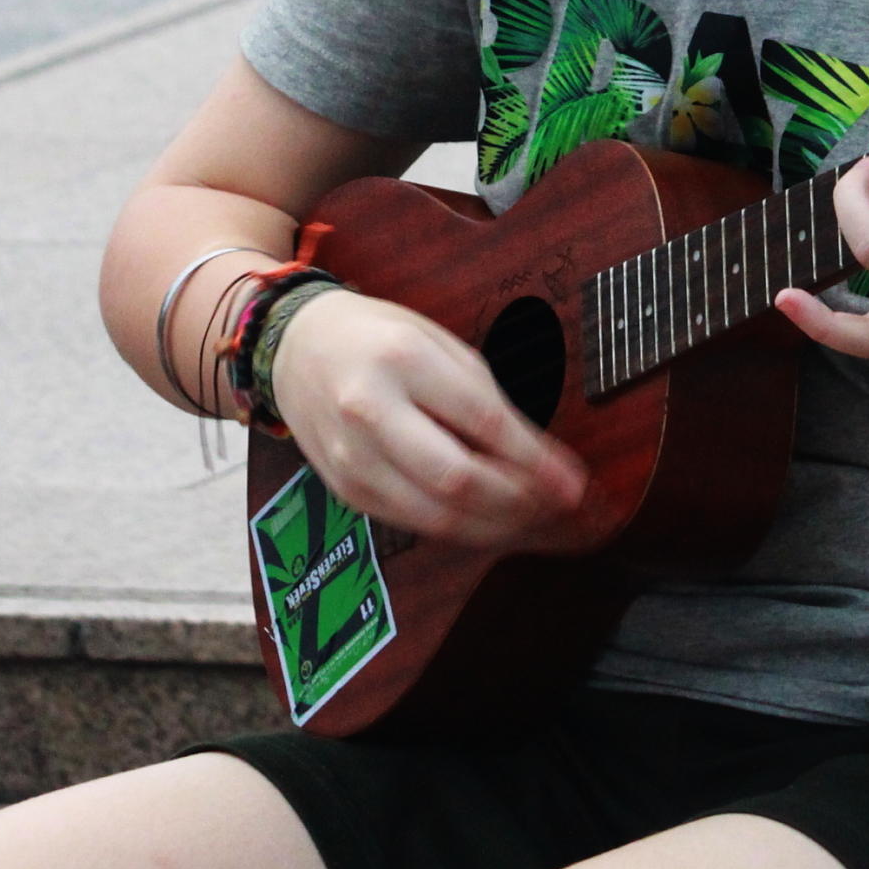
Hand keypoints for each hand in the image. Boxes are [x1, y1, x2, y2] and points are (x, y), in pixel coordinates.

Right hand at [268, 288, 587, 549]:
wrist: (296, 348)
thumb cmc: (378, 337)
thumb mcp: (437, 341)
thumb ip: (482, 395)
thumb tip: (536, 455)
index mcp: (401, 360)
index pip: (482, 421)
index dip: (534, 460)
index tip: (572, 482)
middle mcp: (370, 412)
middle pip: (457, 480)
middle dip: (519, 503)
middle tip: (559, 508)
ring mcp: (352, 458)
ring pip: (436, 516)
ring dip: (497, 528)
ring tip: (536, 523)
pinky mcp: (346, 490)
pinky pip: (414, 523)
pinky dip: (461, 530)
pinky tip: (491, 524)